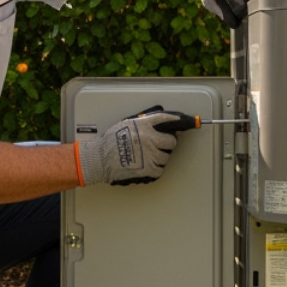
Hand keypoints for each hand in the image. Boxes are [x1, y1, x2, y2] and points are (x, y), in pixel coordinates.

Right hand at [76, 107, 195, 185]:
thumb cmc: (109, 142)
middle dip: (167, 143)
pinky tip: (146, 165)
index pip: (165, 119)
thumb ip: (141, 121)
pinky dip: (155, 169)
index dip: (177, 120)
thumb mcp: (125, 124)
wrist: (100, 159)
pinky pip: (159, 169)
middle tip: (160, 145)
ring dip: (160, 157)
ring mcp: (148, 154)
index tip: (187, 120)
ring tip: (148, 156)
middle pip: (171, 141)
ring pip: (166, 157)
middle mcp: (148, 138)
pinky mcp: (147, 169)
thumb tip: (155, 117)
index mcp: (142, 126)